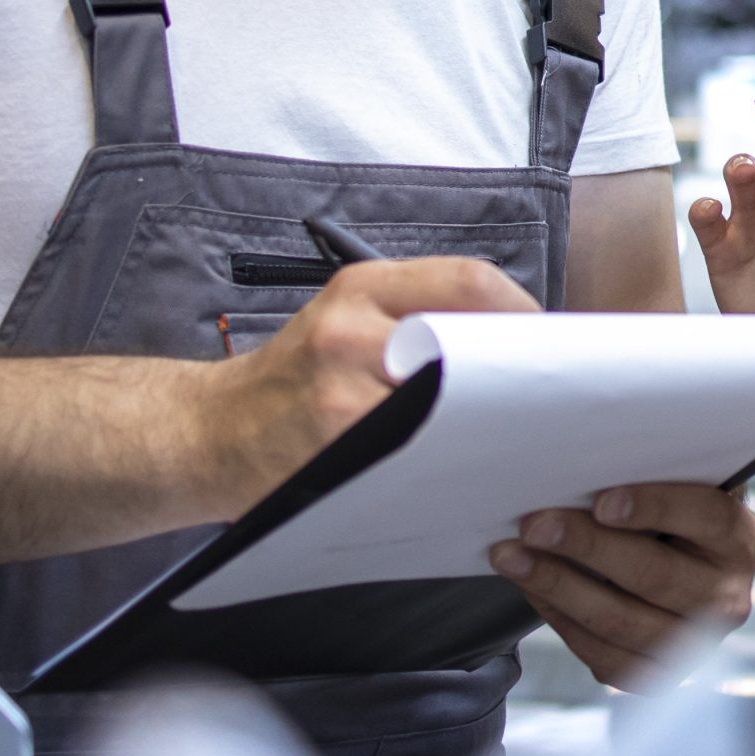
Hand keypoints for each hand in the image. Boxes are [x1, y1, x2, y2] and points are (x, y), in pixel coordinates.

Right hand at [206, 257, 535, 514]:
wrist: (208, 435)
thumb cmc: (292, 384)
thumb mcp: (346, 321)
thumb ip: (417, 317)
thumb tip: (516, 339)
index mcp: (363, 288)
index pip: (470, 281)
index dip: (523, 314)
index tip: (546, 346)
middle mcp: (351, 330)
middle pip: (469, 343)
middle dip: (513, 376)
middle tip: (544, 403)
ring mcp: (342, 392)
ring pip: (451, 407)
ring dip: (489, 427)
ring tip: (509, 441)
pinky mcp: (337, 449)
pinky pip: (417, 458)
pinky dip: (448, 466)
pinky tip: (462, 474)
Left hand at [491, 481, 754, 690]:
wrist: (677, 570)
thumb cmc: (666, 513)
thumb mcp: (676, 486)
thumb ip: (652, 473)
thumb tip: (584, 460)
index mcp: (739, 538)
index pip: (705, 517)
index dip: (654, 508)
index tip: (601, 501)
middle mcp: (727, 597)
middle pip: (655, 574)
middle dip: (586, 547)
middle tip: (533, 524)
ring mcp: (696, 645)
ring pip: (621, 621)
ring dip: (557, 585)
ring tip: (512, 556)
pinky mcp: (659, 676)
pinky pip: (605, 656)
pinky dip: (561, 619)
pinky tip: (533, 587)